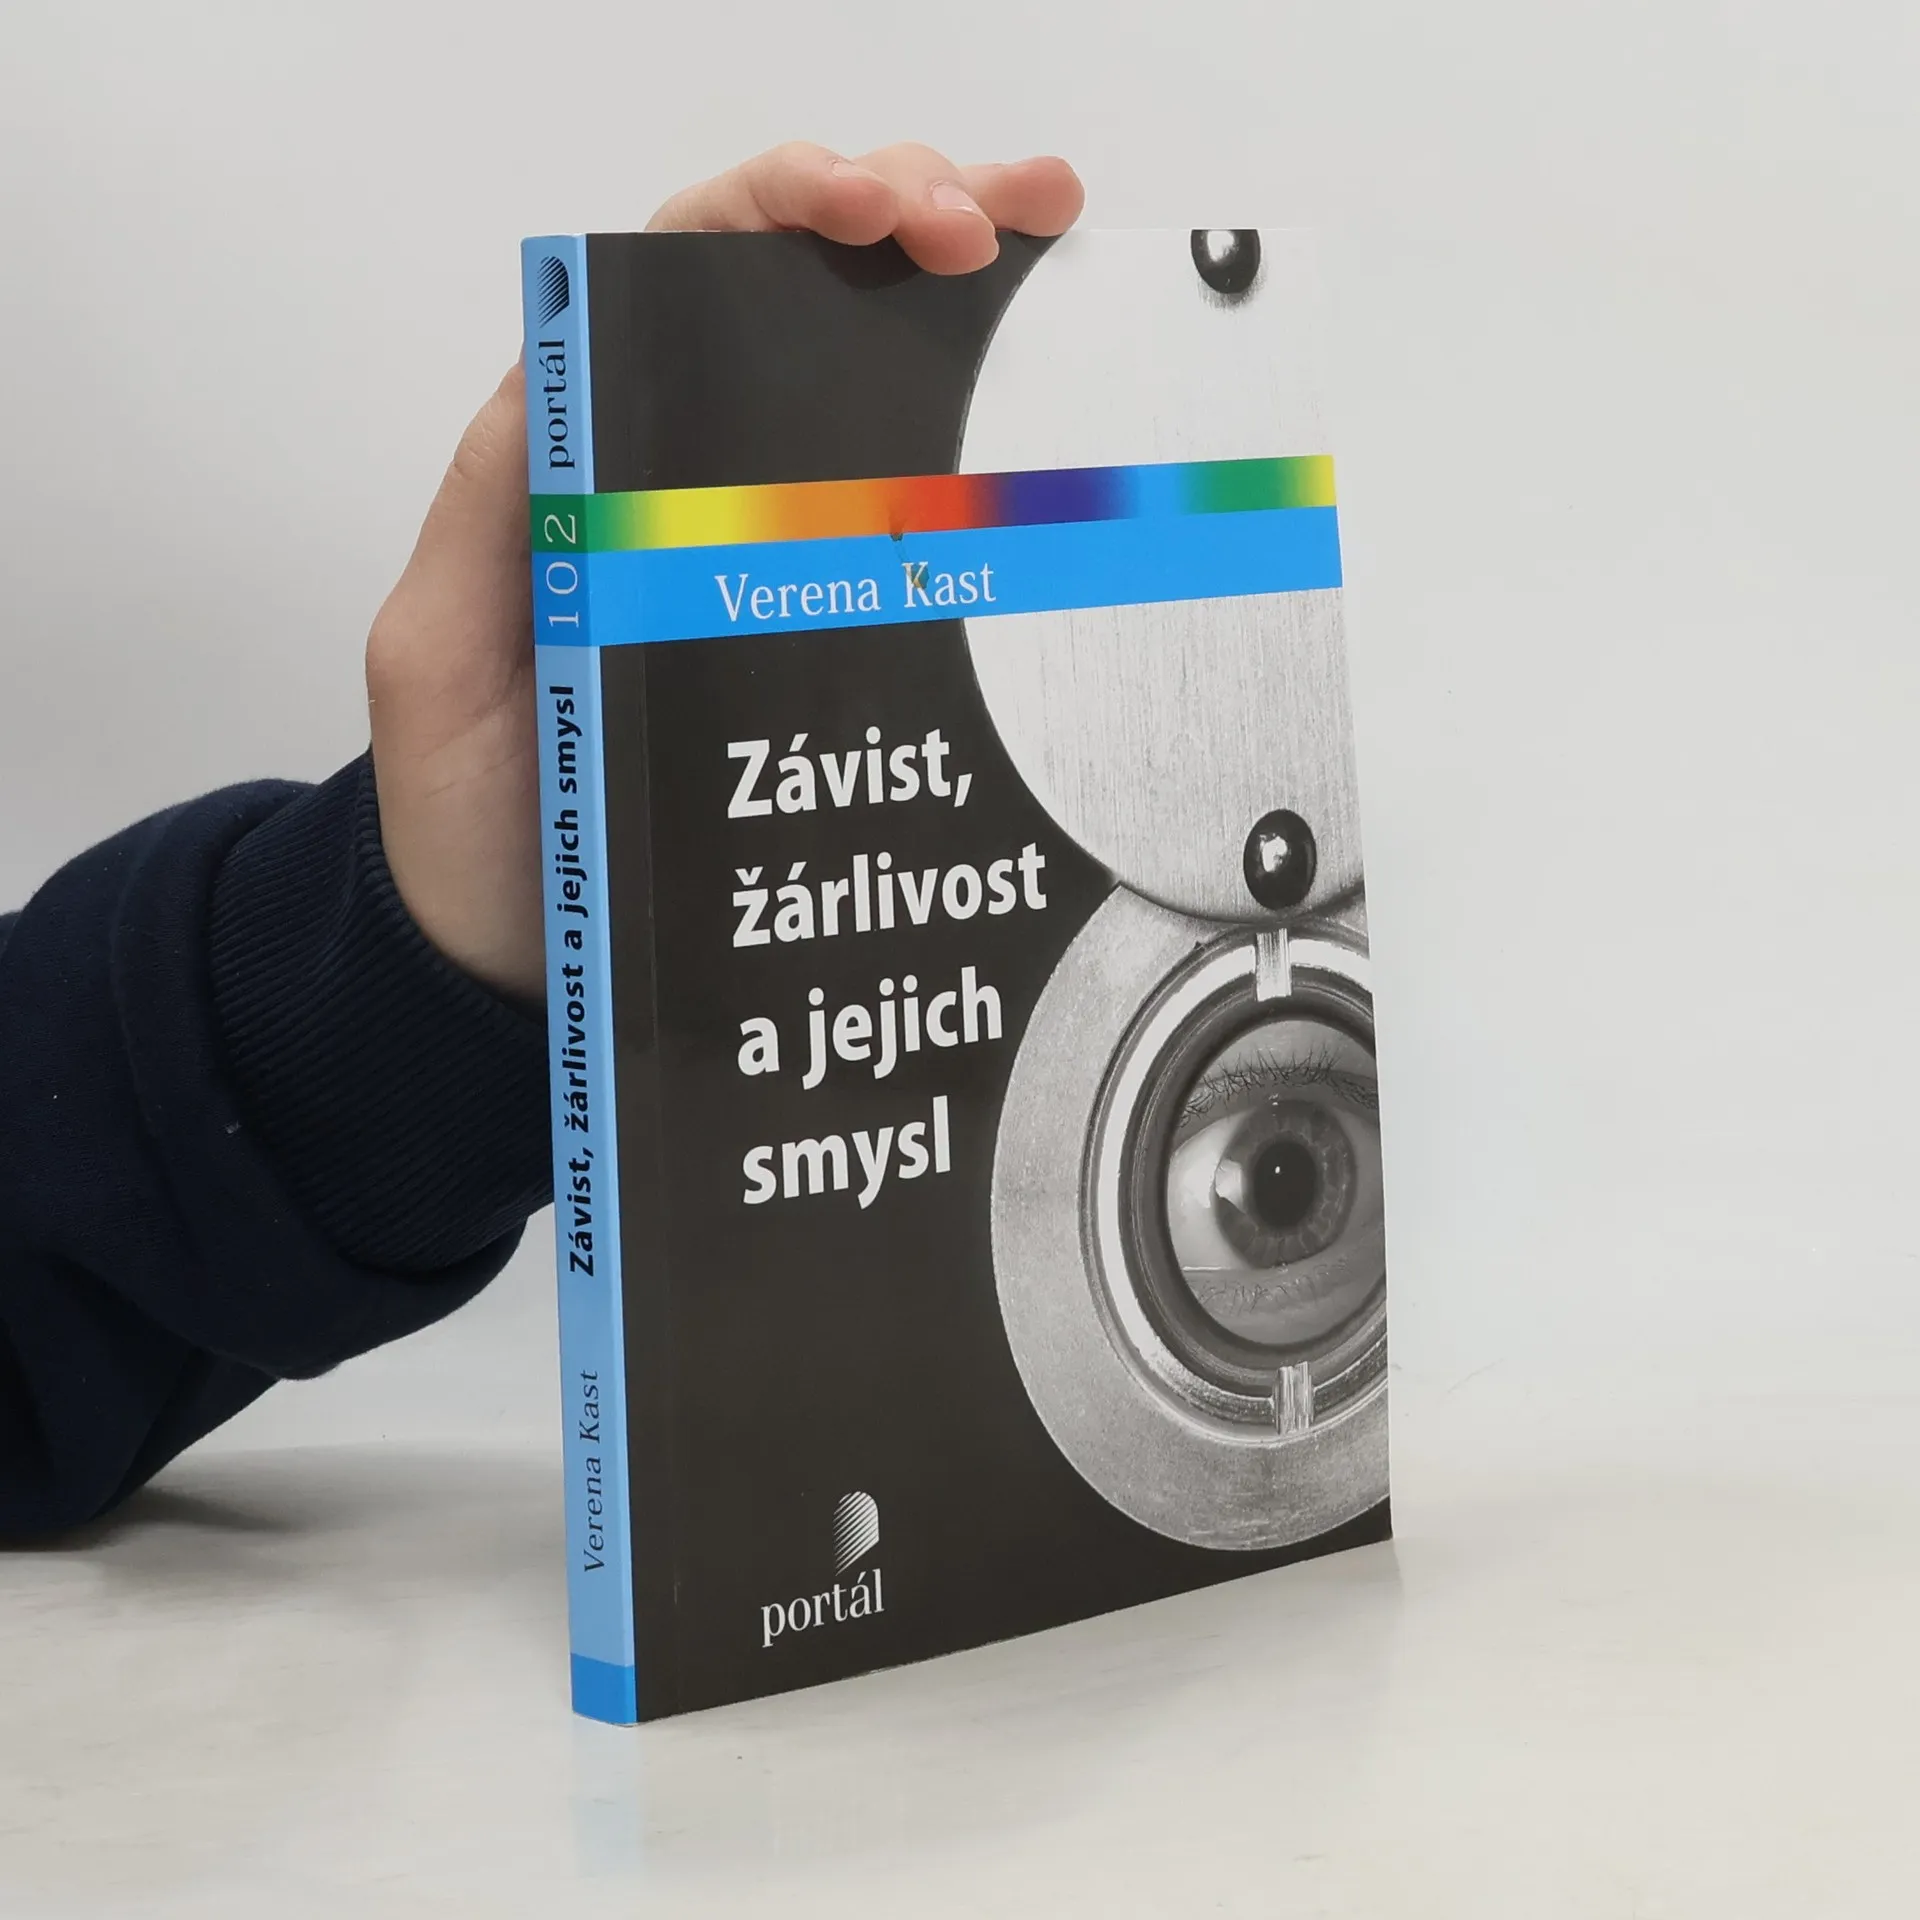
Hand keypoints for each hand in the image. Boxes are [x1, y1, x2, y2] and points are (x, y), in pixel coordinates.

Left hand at [366, 143, 1082, 1002]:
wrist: (528, 959)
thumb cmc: (472, 821)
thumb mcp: (439, 661)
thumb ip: (489, 526)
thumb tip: (565, 379)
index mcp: (589, 461)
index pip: (683, 276)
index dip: (779, 210)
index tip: (871, 214)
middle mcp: (689, 486)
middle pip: (799, 296)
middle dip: (903, 214)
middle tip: (997, 225)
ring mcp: (771, 558)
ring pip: (872, 385)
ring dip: (965, 300)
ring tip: (1052, 254)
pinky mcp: (828, 637)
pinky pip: (911, 522)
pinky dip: (983, 445)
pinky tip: (1049, 411)